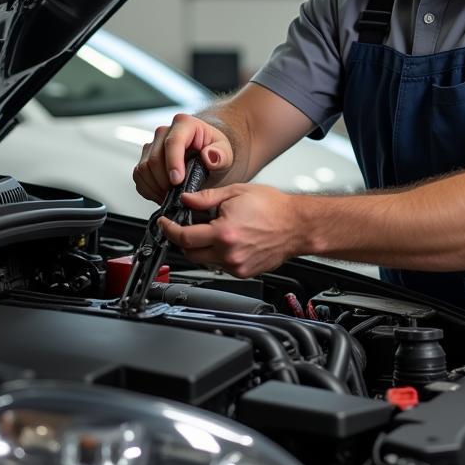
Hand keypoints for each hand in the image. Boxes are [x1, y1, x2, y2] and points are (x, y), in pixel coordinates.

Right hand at [132, 114, 233, 202]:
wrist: (206, 155)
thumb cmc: (215, 152)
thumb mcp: (225, 153)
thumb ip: (221, 155)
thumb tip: (210, 156)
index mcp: (184, 124)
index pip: (173, 142)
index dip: (173, 163)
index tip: (177, 180)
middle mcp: (164, 132)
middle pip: (155, 159)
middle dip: (165, 181)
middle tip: (178, 194)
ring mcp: (152, 146)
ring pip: (144, 169)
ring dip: (156, 187)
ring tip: (172, 195)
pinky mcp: (144, 160)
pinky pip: (139, 177)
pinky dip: (149, 190)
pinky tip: (163, 194)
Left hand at [158, 183, 300, 278]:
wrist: (298, 225)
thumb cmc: (274, 208)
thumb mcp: (236, 192)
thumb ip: (206, 198)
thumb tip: (186, 199)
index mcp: (224, 232)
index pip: (184, 237)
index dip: (170, 229)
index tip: (166, 223)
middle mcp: (228, 253)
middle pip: (190, 253)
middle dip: (185, 239)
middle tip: (189, 224)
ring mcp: (236, 266)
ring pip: (204, 260)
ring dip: (202, 246)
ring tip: (216, 229)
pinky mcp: (243, 272)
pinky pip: (220, 265)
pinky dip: (217, 253)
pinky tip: (229, 239)